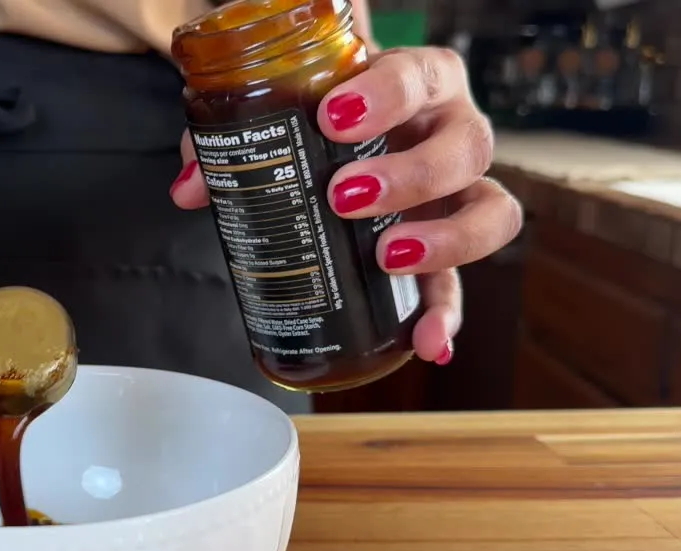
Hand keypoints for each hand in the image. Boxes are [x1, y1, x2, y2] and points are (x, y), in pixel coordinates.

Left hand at [171, 47, 521, 365]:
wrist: (336, 128)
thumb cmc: (318, 113)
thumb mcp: (278, 110)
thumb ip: (231, 139)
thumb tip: (191, 189)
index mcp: (417, 83)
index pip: (420, 75)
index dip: (386, 95)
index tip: (333, 116)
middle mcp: (451, 132)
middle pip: (466, 147)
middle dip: (410, 174)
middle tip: (343, 194)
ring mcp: (458, 192)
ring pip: (489, 210)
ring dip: (443, 239)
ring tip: (386, 257)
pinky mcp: (446, 246)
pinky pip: (459, 282)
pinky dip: (446, 316)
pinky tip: (429, 344)